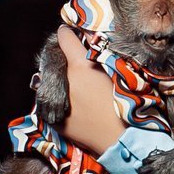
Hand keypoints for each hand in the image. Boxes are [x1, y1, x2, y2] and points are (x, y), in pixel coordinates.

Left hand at [56, 26, 125, 153]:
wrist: (122, 139)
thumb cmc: (126, 104)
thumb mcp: (117, 72)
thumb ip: (99, 56)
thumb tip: (88, 44)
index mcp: (81, 66)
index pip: (64, 37)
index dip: (69, 34)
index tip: (72, 36)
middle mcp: (64, 80)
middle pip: (54, 59)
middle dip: (64, 59)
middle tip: (76, 64)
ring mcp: (55, 101)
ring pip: (47, 80)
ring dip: (59, 79)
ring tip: (74, 87)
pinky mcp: (52, 118)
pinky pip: (49, 101)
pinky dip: (58, 99)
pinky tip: (72, 104)